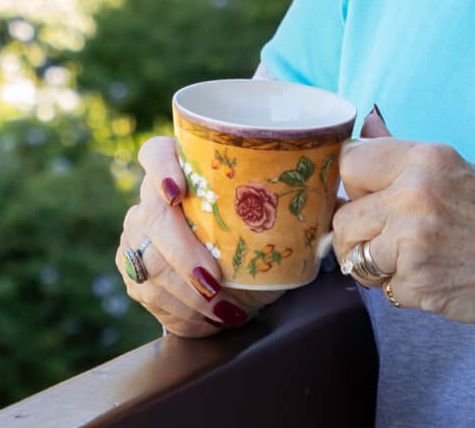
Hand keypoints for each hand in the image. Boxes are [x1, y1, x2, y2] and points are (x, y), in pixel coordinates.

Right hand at [116, 136, 287, 336]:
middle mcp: (150, 196)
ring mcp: (137, 235)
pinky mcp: (134, 271)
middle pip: (152, 218)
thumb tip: (340, 177)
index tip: (178, 190)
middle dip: (182, 253)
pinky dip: (182, 314)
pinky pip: (148, 295)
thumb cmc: (263, 217)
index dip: (161, 169)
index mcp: (179, 163)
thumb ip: (298, 183)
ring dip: (186, 295)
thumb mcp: (279, 197)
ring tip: (226, 310)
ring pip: (147, 263)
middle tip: (214, 281)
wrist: (242, 258)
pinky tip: (211, 321)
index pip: (156, 153)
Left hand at [332, 129, 474, 334]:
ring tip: (408, 259)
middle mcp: (414, 195)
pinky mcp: (417, 284)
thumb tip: (368, 122)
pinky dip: (400, 288)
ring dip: (372, 263)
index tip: (362, 195)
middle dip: (356, 230)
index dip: (352, 182)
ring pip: (353, 256)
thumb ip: (404, 154)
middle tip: (384, 237)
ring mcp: (412, 242)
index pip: (349, 161)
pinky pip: (382, 288)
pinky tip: (432, 277)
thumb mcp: (458, 170)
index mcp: (425, 159)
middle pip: (342, 214)